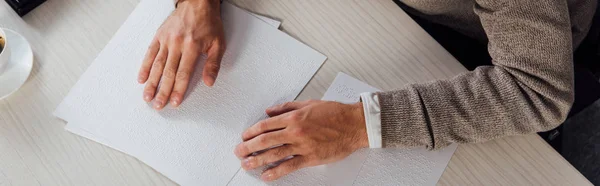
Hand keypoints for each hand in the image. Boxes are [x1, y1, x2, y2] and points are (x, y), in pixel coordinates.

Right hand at [138, 0, 224, 109]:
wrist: (198, 3)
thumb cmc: (209, 23)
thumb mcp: (218, 43)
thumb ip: (213, 64)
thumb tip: (209, 82)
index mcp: (192, 47)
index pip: (184, 74)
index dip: (178, 90)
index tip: (174, 102)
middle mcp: (177, 44)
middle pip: (168, 73)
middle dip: (162, 91)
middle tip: (158, 105)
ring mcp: (166, 40)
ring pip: (157, 65)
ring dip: (151, 83)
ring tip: (147, 96)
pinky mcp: (159, 36)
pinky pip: (150, 53)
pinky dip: (145, 66)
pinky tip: (142, 78)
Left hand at [234, 100, 368, 180]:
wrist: (354, 125)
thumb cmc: (335, 113)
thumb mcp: (308, 104)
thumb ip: (286, 107)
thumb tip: (269, 112)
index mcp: (293, 117)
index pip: (265, 125)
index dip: (251, 131)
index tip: (244, 136)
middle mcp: (295, 131)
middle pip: (265, 140)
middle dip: (248, 147)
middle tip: (239, 152)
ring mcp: (302, 145)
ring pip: (274, 154)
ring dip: (257, 160)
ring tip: (246, 165)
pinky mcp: (311, 157)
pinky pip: (290, 166)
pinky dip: (276, 172)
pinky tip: (266, 176)